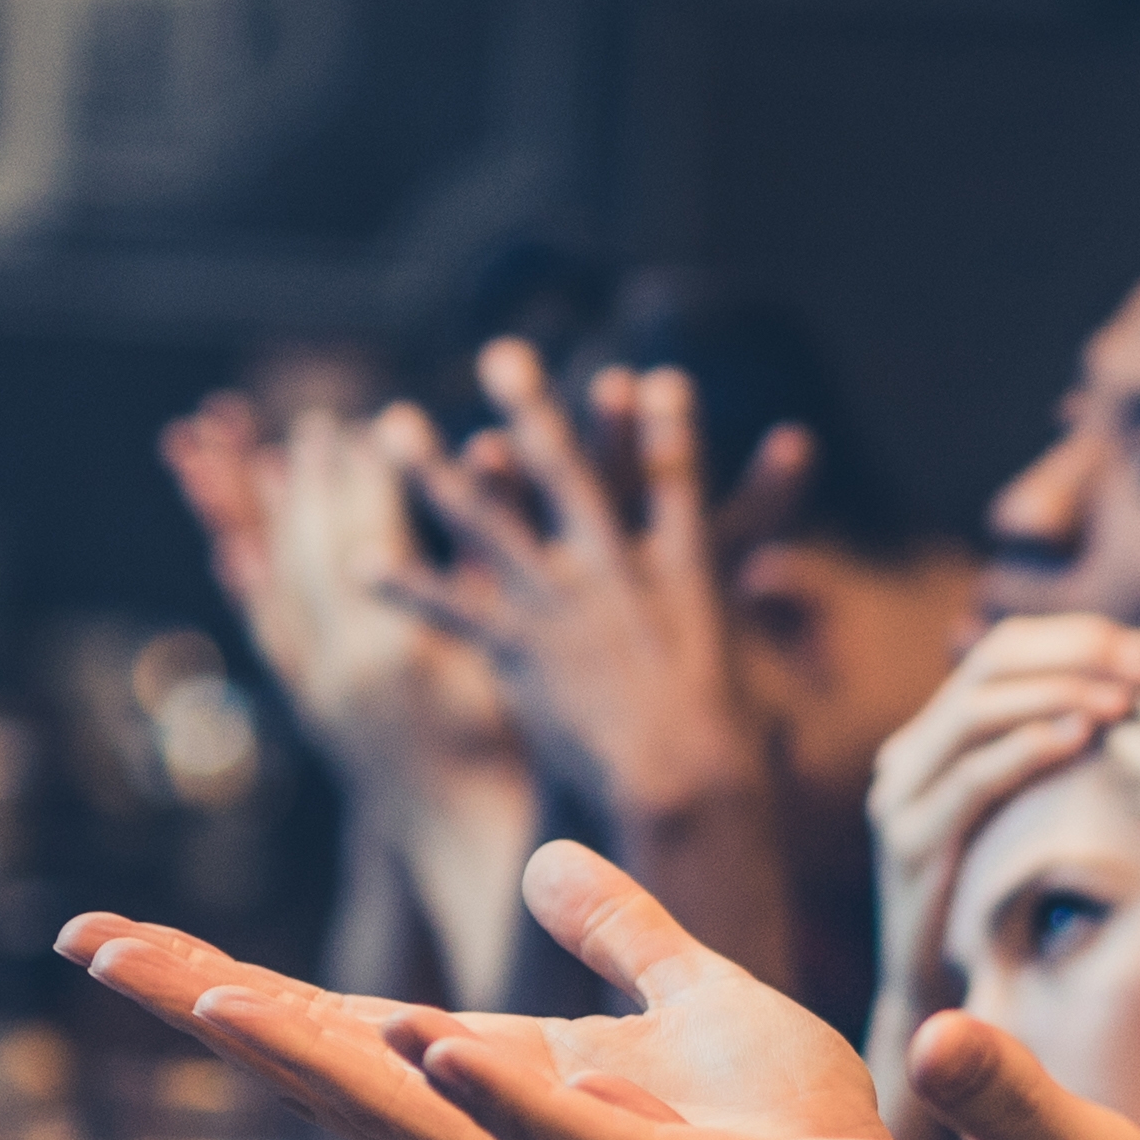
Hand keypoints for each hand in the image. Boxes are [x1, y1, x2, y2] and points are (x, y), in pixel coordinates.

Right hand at [59, 844, 885, 1139]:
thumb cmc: (791, 1120)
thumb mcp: (689, 993)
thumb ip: (618, 932)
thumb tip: (549, 865)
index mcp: (497, 1080)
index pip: (331, 1024)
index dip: (223, 983)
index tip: (110, 938)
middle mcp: (500, 1132)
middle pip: (323, 1064)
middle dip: (205, 1007)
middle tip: (89, 946)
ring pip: (409, 1111)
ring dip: (305, 1051)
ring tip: (202, 991)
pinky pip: (557, 1134)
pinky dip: (488, 1088)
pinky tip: (420, 1035)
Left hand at [160, 391, 518, 811]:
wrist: (479, 848)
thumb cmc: (522, 753)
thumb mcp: (517, 648)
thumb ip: (497, 551)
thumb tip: (497, 445)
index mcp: (393, 650)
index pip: (366, 534)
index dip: (367, 474)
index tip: (370, 421)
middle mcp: (338, 669)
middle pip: (311, 550)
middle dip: (312, 481)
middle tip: (314, 423)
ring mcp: (317, 694)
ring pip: (278, 587)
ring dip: (264, 519)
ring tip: (255, 460)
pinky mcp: (314, 714)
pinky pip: (270, 634)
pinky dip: (250, 583)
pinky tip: (233, 551)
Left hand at [392, 343, 801, 850]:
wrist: (687, 785)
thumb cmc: (734, 763)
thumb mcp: (756, 715)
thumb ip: (761, 712)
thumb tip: (784, 738)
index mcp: (685, 574)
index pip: (679, 481)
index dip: (669, 429)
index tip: (661, 379)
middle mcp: (617, 570)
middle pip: (570, 471)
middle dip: (535, 407)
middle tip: (501, 355)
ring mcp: (563, 605)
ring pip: (485, 521)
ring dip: (431, 470)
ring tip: (392, 425)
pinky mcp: (520, 650)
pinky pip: (449, 609)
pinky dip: (403, 583)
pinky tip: (356, 559)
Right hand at [859, 612, 1139, 1104]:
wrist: (940, 1004)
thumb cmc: (1001, 908)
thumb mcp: (1029, 818)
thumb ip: (1056, 755)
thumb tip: (1136, 686)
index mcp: (931, 738)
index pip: (1001, 650)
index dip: (1075, 637)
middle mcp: (905, 758)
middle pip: (989, 665)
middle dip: (1076, 655)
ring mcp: (898, 799)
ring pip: (977, 711)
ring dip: (1059, 693)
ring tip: (1125, 699)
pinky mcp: (907, 845)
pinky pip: (971, 779)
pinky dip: (1028, 748)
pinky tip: (1082, 738)